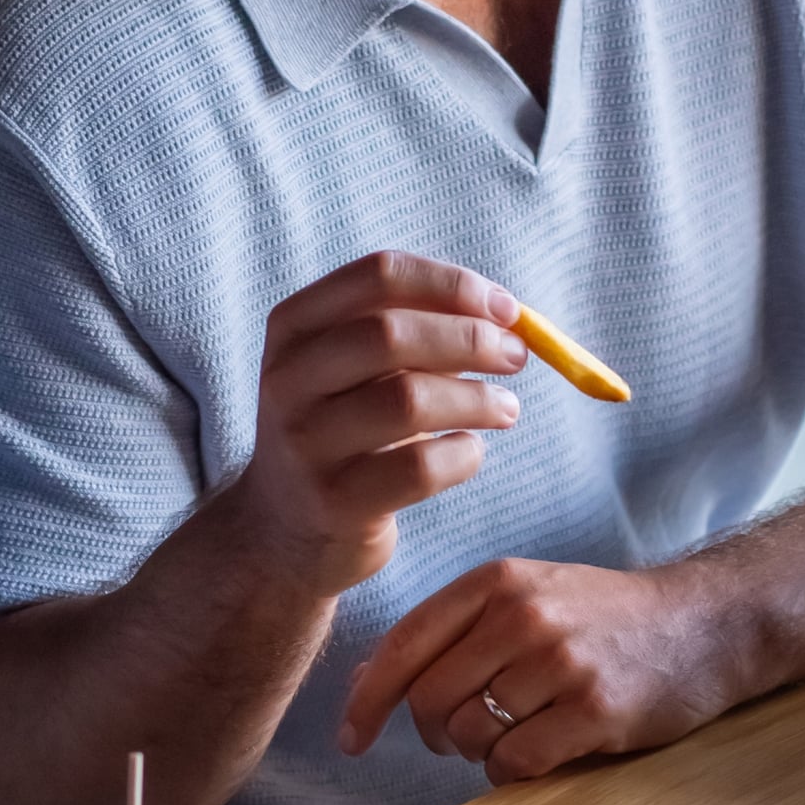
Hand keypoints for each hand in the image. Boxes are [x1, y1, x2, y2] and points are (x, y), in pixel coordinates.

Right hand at [218, 252, 528, 598]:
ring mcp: (304, 443)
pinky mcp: (333, 502)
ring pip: (408, 400)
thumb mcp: (359, 368)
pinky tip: (469, 452)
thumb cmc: (346, 428)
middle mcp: (288, 378)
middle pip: (390, 333)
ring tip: (506, 409)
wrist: (288, 528)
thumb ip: (418, 330)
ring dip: (476, 399)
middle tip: (516, 356)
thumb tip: (504, 314)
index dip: (452, 285)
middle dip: (471, 339)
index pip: (379, 275)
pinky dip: (463, 455)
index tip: (506, 310)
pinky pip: (419, 468)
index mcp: (294, 326)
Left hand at [337, 559, 738, 781]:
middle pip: (429, 697)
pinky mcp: (594, 708)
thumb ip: (446, 633)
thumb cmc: (599, 616)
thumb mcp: (521, 597)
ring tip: (513, 733)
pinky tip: (538, 753)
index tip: (350, 737)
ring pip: (471, 734)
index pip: (405, 642)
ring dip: (479, 751)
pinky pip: (516, 762)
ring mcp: (560, 661)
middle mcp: (522, 614)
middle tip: (460, 735)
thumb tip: (359, 683)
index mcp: (496, 580)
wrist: (701, 623)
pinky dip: (513, 772)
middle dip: (433, 732)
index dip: (368, 697)